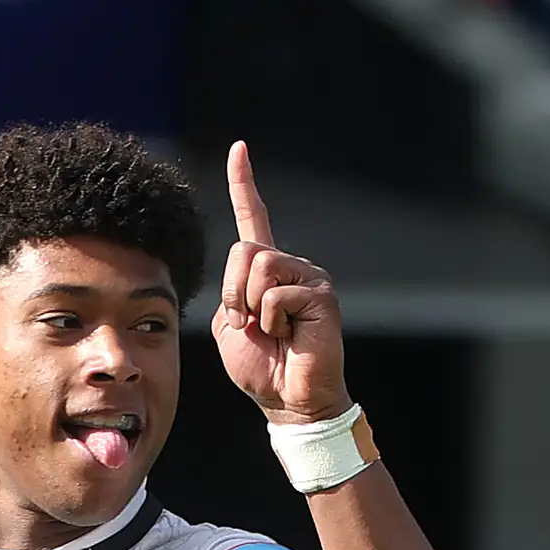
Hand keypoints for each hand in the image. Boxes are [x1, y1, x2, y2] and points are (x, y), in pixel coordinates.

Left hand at [213, 140, 350, 427]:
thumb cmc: (262, 369)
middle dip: (234, 291)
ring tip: (273, 331)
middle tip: (251, 324)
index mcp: (266, 270)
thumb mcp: (229, 327)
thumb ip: (228, 292)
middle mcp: (290, 265)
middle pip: (244, 248)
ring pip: (259, 266)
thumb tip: (242, 274)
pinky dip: (272, 320)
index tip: (239, 148)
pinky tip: (289, 336)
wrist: (290, 401)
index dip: (244, 183)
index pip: (253, 219)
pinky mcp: (321, 293)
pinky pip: (276, 293)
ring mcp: (308, 276)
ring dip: (253, 306)